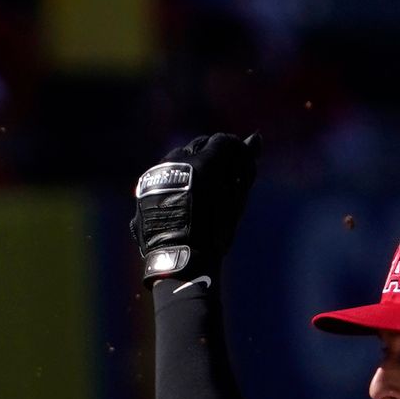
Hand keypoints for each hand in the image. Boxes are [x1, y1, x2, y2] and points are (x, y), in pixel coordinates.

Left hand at [132, 132, 261, 281]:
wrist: (179, 261)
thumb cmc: (215, 234)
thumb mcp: (235, 201)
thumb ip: (244, 168)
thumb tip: (255, 137)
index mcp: (203, 163)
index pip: (222, 141)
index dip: (234, 152)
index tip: (239, 164)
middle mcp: (176, 162)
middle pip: (198, 146)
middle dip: (211, 158)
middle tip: (220, 179)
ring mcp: (157, 172)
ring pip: (177, 158)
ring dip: (190, 168)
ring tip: (199, 192)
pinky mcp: (144, 185)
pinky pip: (162, 175)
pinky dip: (173, 183)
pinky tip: (180, 201)